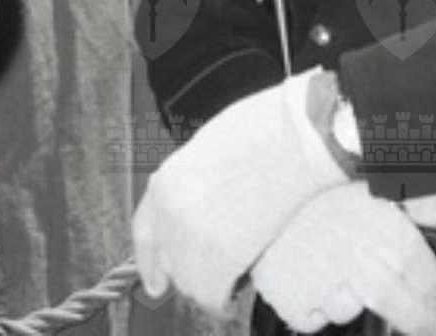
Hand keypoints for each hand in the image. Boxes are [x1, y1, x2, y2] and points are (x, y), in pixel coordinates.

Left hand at [133, 70, 352, 315]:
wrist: (290, 138)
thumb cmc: (257, 134)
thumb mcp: (207, 155)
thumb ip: (191, 188)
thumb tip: (197, 216)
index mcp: (165, 181)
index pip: (144, 234)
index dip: (150, 263)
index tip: (156, 284)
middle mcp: (171, 210)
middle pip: (170, 263)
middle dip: (190, 271)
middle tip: (215, 270)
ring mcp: (194, 233)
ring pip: (189, 284)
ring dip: (208, 286)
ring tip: (231, 276)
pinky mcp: (223, 254)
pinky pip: (213, 295)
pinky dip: (224, 300)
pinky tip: (237, 290)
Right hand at [252, 183, 435, 335]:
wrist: (253, 174)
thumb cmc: (320, 175)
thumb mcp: (376, 179)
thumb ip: (425, 199)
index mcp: (390, 237)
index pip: (435, 285)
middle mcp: (363, 267)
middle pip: (409, 315)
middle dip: (423, 320)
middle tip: (430, 322)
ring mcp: (326, 288)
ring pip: (356, 313)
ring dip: (356, 302)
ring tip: (348, 278)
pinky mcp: (292, 300)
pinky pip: (312, 318)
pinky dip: (315, 305)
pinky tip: (311, 276)